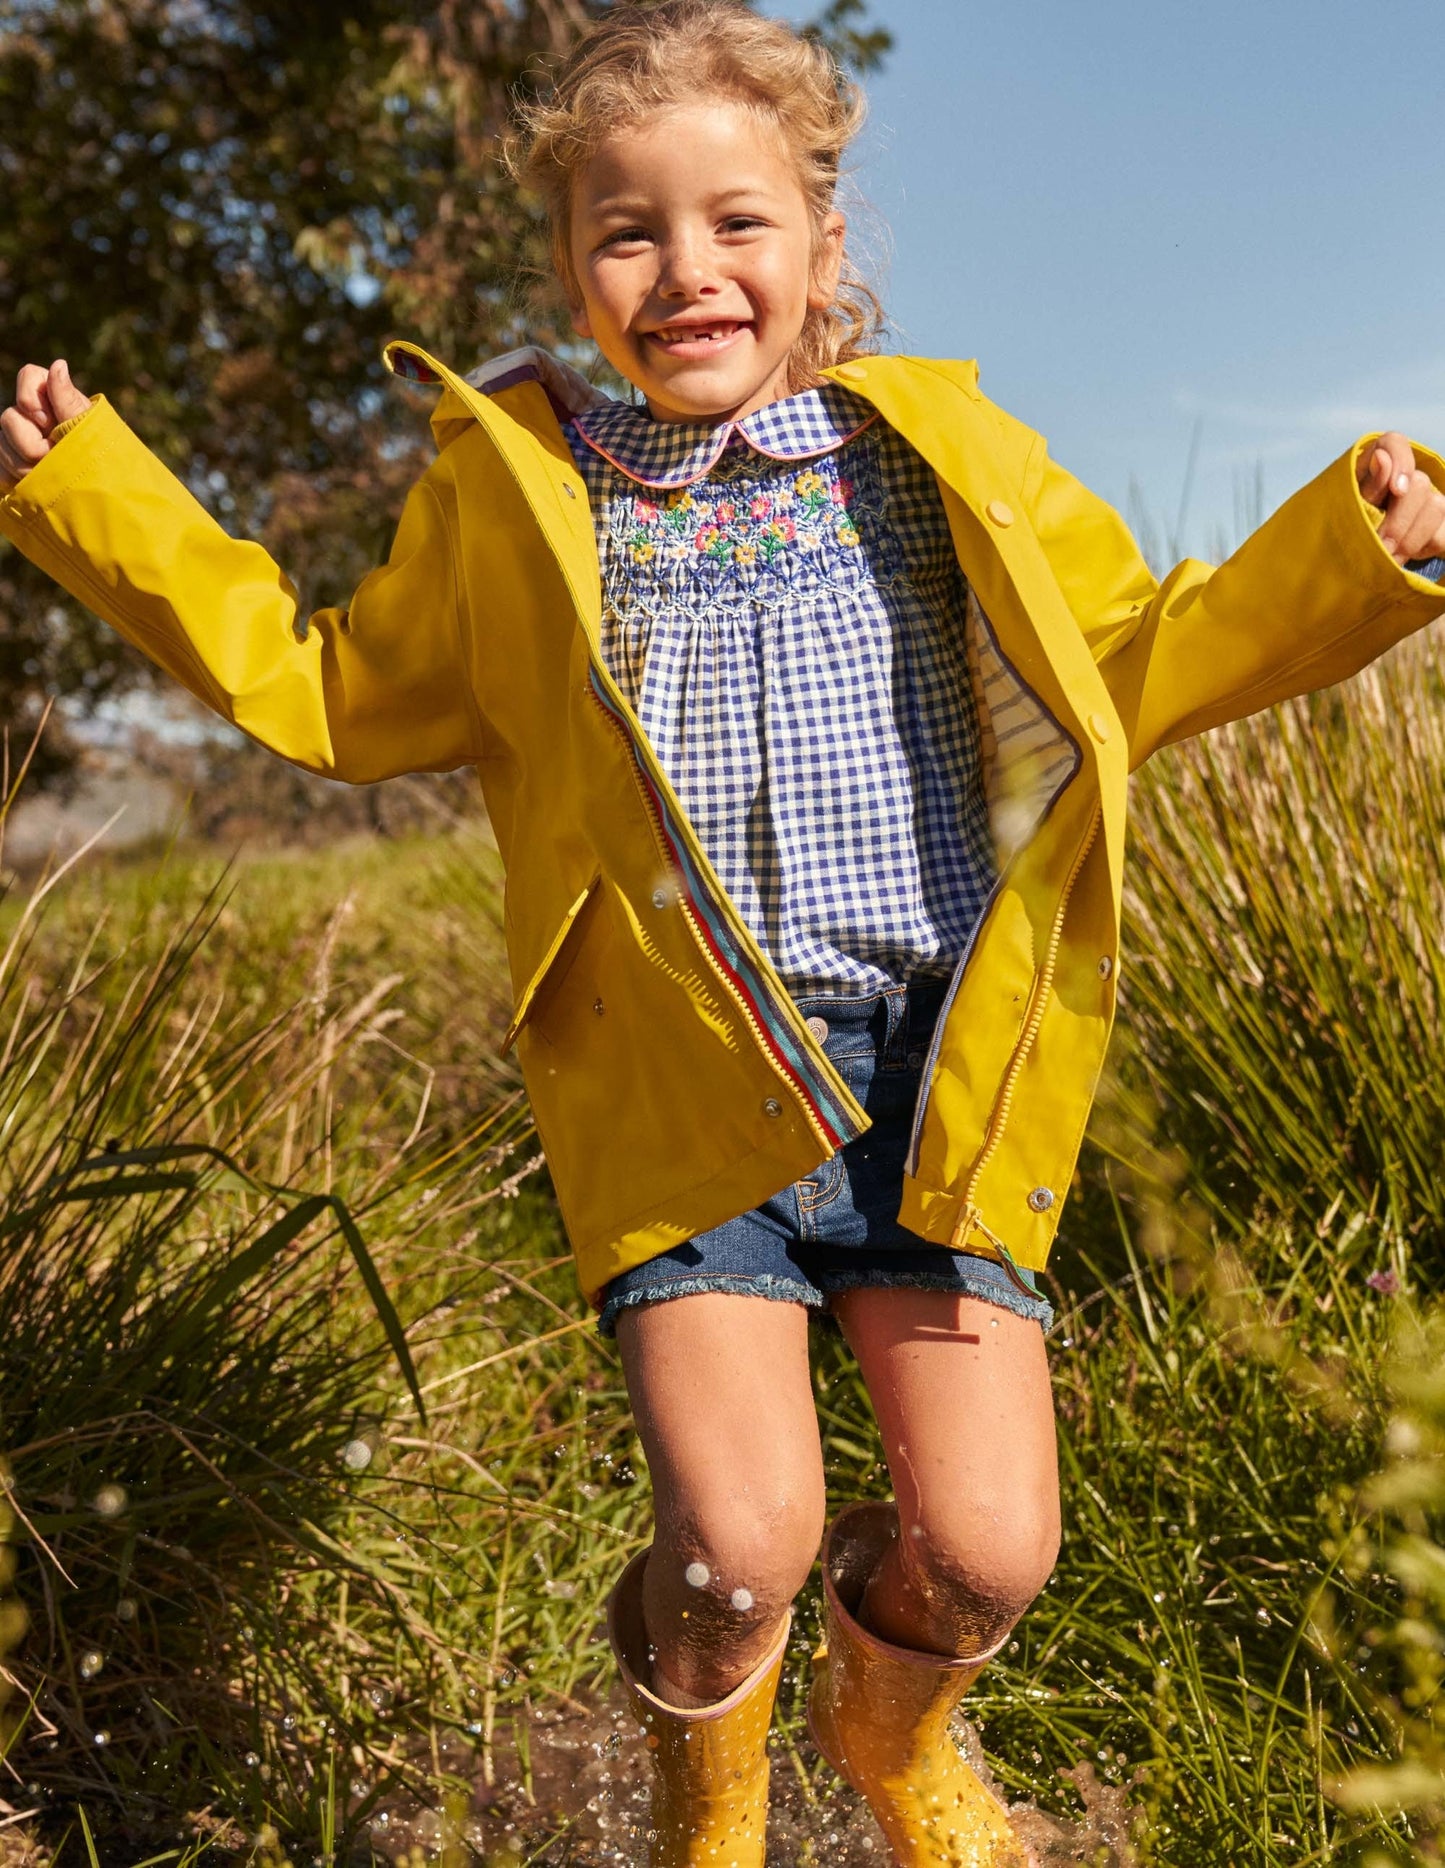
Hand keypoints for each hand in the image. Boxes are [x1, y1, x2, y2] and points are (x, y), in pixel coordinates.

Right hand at [0, 359, 93, 488]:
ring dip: (25, 466)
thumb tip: (58, 364)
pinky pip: (0, 469)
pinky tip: (34, 483)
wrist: (101, 493)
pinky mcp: (12, 466)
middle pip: (9, 417)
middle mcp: (31, 416)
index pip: (29, 375)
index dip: (31, 398)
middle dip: (31, 445)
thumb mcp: (87, 429)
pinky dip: (14, 479)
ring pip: (2, 445)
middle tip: (53, 457)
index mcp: (54, 399)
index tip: (48, 423)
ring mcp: (18, 441)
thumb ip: (68, 400)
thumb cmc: (100, 457)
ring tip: (49, 476)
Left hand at [1356, 431, 1444, 564]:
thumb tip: (1381, 458)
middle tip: (1381, 545)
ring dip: (1410, 539)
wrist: (1358, 544)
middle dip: (1399, 521)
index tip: (1397, 490)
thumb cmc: (1349, 516)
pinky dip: (1423, 548)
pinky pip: (1443, 533)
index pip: (1395, 443)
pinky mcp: (1441, 523)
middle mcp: (1410, 474)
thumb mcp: (1352, 503)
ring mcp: (1430, 497)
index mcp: (1380, 459)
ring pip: (1437, 508)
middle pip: (1420, 484)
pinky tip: (1401, 557)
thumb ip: (1369, 484)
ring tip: (1387, 557)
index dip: (1401, 463)